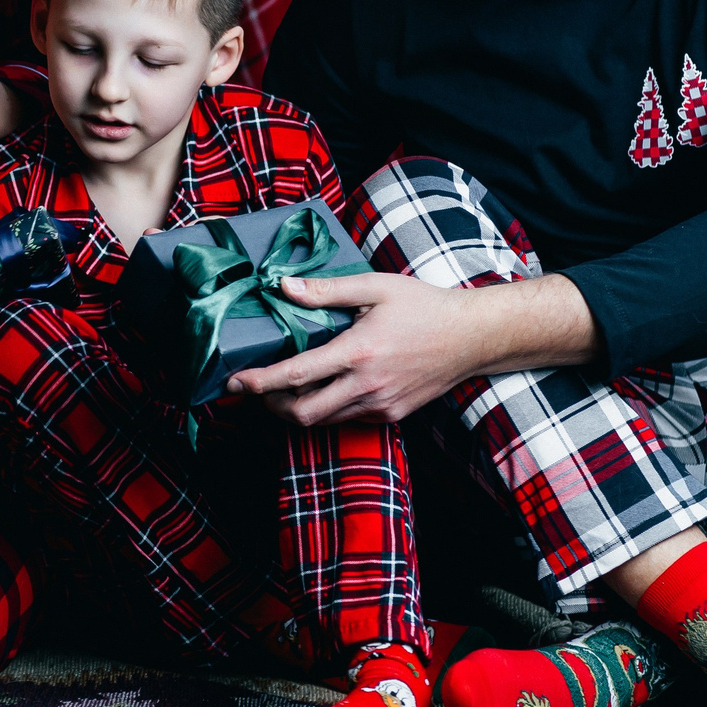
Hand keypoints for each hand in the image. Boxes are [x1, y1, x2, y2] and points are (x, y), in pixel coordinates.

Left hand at [226, 272, 484, 425]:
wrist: (472, 337)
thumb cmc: (424, 306)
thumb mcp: (374, 286)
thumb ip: (326, 290)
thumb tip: (283, 286)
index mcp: (358, 352)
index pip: (296, 375)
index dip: (259, 382)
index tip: (234, 382)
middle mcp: (367, 385)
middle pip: (303, 413)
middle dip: (272, 405)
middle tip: (258, 389)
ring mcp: (380, 404)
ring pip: (324, 420)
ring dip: (298, 409)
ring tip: (285, 388)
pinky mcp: (391, 415)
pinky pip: (347, 419)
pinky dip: (327, 409)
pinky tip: (324, 388)